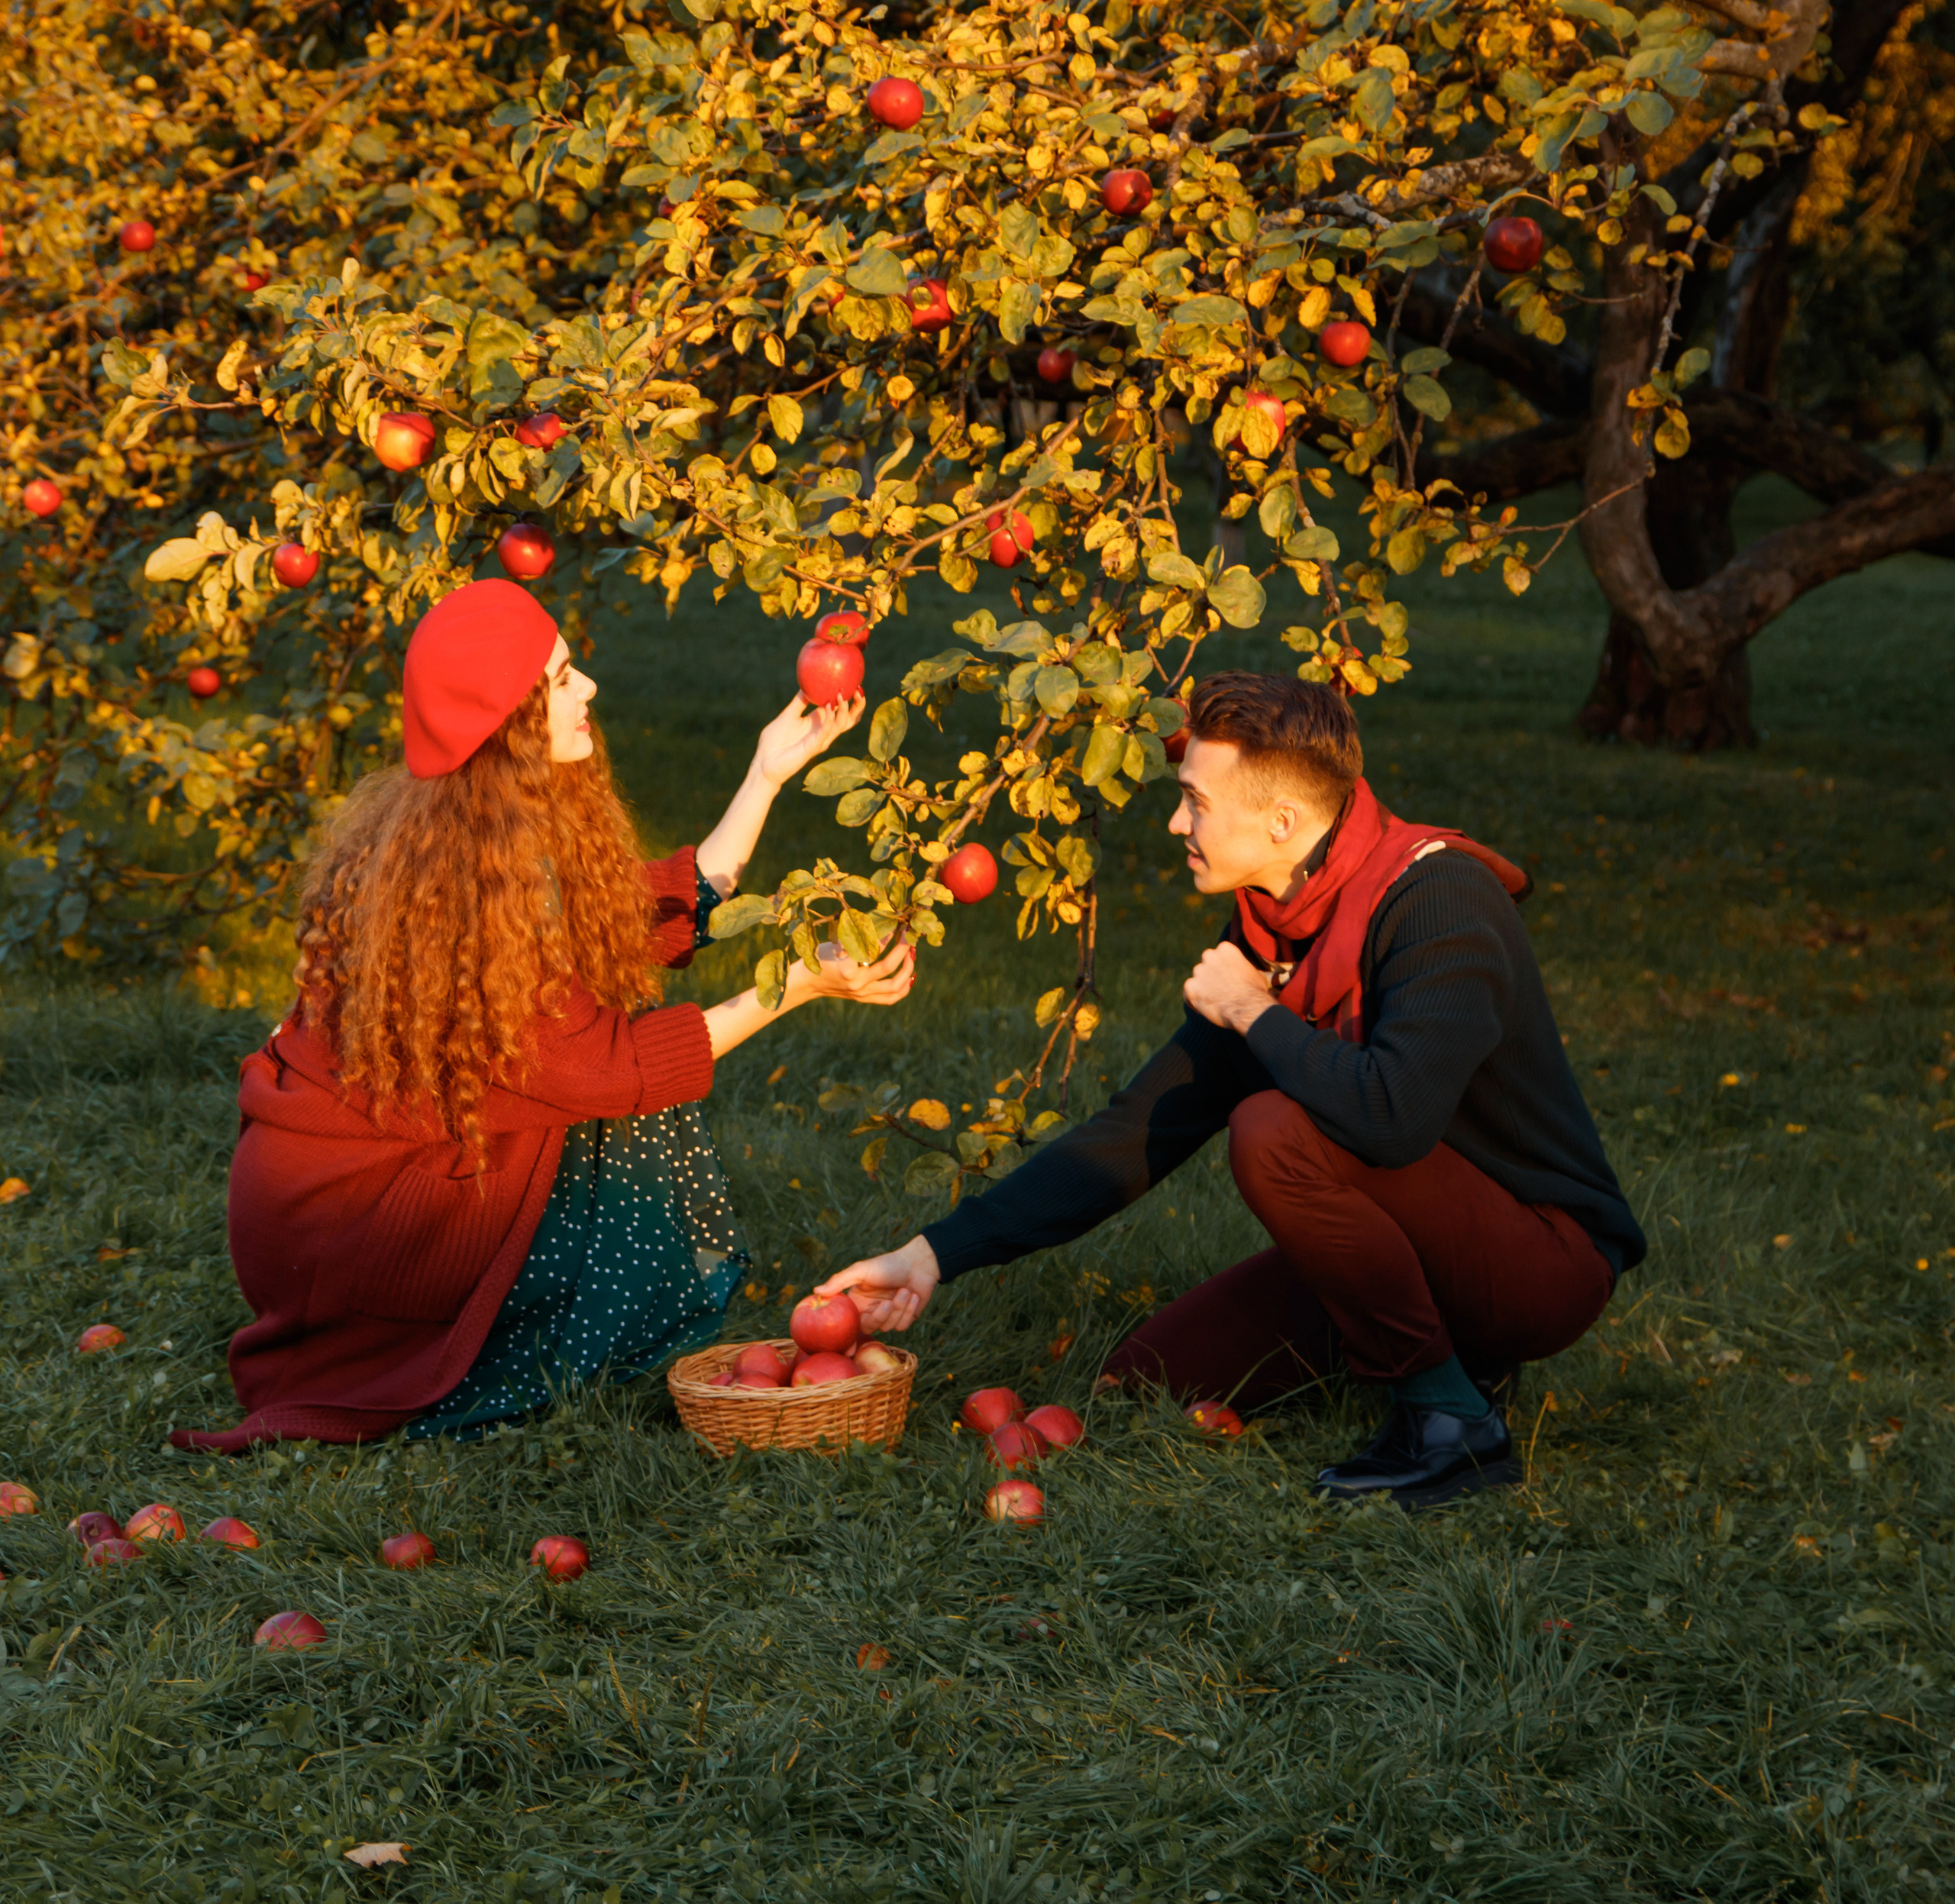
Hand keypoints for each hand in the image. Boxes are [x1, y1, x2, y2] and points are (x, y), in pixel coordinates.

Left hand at [751, 692, 863, 787]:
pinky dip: (829, 719)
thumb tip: (807, 683)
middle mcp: (824, 732)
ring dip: (843, 710)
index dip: (851, 698)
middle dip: (857, 706)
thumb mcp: (789, 714)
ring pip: (841, 725)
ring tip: (841, 695)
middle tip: (859, 690)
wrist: (764, 760)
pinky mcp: (813, 747)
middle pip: (849, 720)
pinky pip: (825, 732)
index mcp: (819, 723)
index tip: (854, 683)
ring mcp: (820, 740)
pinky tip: (828, 706)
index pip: (841, 710)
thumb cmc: (775, 740)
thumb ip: (799, 701)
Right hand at [785, 934, 915, 1007]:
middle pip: (887, 968)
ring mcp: (862, 994)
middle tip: (908, 937)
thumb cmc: (822, 957)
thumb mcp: (838, 944)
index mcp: (846, 968)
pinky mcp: (865, 999)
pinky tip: (910, 976)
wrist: (809, 983)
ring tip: (911, 955)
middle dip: (901, 950)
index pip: (872, 950)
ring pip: (894, 987)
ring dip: (907, 969)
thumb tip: (886, 927)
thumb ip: (860, 941)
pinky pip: (890, 997)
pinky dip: (904, 987)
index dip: (886, 936)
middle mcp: (856, 984)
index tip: (895, 925)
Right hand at [815, 1235, 939, 1332]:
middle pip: (868, 1327)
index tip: (846, 1349)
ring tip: (905, 1290)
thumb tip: (816, 1292)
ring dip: (899, 1308)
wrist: (918, 1263)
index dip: (845, 1337)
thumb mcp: (861, 1270)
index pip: (847, 1323)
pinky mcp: (903, 1319)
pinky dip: (909, 1310)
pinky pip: (902, 1325)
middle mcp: (869, 1311)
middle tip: (888, 1303)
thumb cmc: (887, 1264)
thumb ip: (839, 1281)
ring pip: (887, 1327)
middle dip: (879, 1316)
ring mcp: (887, 1316)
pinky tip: (913, 1295)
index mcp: (856, 1302)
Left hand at [1183, 940, 1275, 1034]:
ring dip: (1202, 988)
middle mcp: (1209, 956)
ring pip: (1197, 980)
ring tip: (1215, 1001)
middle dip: (1210, 976)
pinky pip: (1188, 994)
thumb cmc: (1255, 992)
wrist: (1247, 1008)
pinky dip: (1194, 1001)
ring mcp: (1198, 971)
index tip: (1228, 980)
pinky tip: (1205, 1008)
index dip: (1222, 969)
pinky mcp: (1190, 987)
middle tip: (1220, 990)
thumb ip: (1244, 968)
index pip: (1219, 956)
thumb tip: (1245, 971)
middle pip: (1206, 965)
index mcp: (1225, 949)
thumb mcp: (1256, 973)